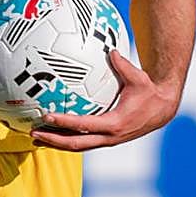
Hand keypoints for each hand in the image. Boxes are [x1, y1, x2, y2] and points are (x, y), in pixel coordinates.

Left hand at [29, 51, 176, 150]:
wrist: (162, 110)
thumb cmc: (149, 92)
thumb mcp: (138, 77)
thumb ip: (123, 65)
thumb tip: (111, 50)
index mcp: (115, 123)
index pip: (83, 125)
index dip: (64, 122)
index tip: (46, 116)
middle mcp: (110, 137)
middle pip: (76, 144)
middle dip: (54, 140)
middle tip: (33, 132)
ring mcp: (108, 141)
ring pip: (78, 147)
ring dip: (57, 143)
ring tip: (36, 137)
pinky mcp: (107, 140)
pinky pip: (84, 142)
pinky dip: (68, 139)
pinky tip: (54, 133)